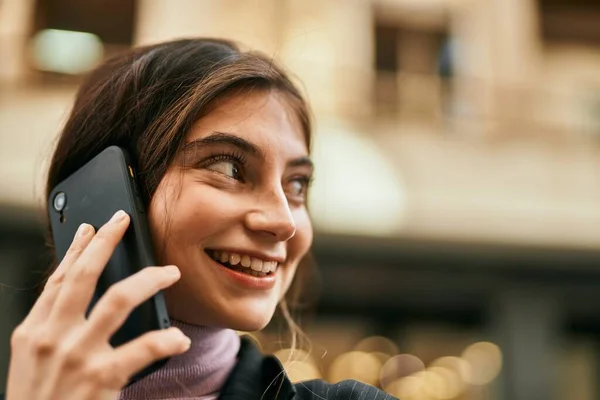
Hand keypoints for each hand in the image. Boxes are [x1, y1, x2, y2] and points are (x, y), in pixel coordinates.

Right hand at [6, 210, 189, 399]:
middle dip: (105, 242)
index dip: (77, 250)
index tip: (91, 228)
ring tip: (170, 273)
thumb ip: (52, 329)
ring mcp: (77, 355)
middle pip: (84, 276)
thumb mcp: (31, 362)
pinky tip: (178, 338)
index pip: (59, 279)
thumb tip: (78, 301)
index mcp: (33, 332)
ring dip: (148, 281)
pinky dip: (165, 339)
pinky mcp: (101, 376)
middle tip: (123, 221)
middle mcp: (52, 337)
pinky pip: (144, 347)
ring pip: (118, 299)